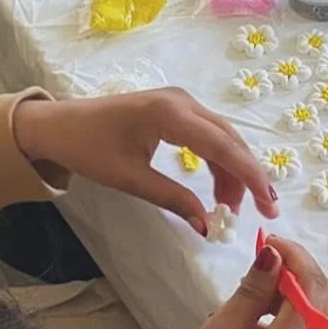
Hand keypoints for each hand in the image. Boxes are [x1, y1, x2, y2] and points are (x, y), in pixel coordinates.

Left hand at [13, 89, 279, 232]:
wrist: (58, 124)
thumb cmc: (88, 148)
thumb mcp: (130, 179)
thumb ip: (173, 199)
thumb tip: (207, 226)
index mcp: (170, 115)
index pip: (225, 147)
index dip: (251, 177)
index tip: (269, 205)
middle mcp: (182, 102)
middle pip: (230, 140)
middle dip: (248, 177)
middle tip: (262, 212)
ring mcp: (180, 102)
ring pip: (223, 138)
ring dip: (233, 172)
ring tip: (232, 207)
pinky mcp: (175, 109)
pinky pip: (208, 134)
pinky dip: (218, 161)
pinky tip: (218, 187)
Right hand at [129, 238, 327, 328]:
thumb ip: (250, 295)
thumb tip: (273, 256)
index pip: (311, 286)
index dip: (294, 256)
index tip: (268, 242)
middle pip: (326, 300)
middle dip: (299, 273)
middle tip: (262, 263)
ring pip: (320, 321)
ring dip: (295, 299)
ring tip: (251, 300)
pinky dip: (293, 323)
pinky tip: (257, 328)